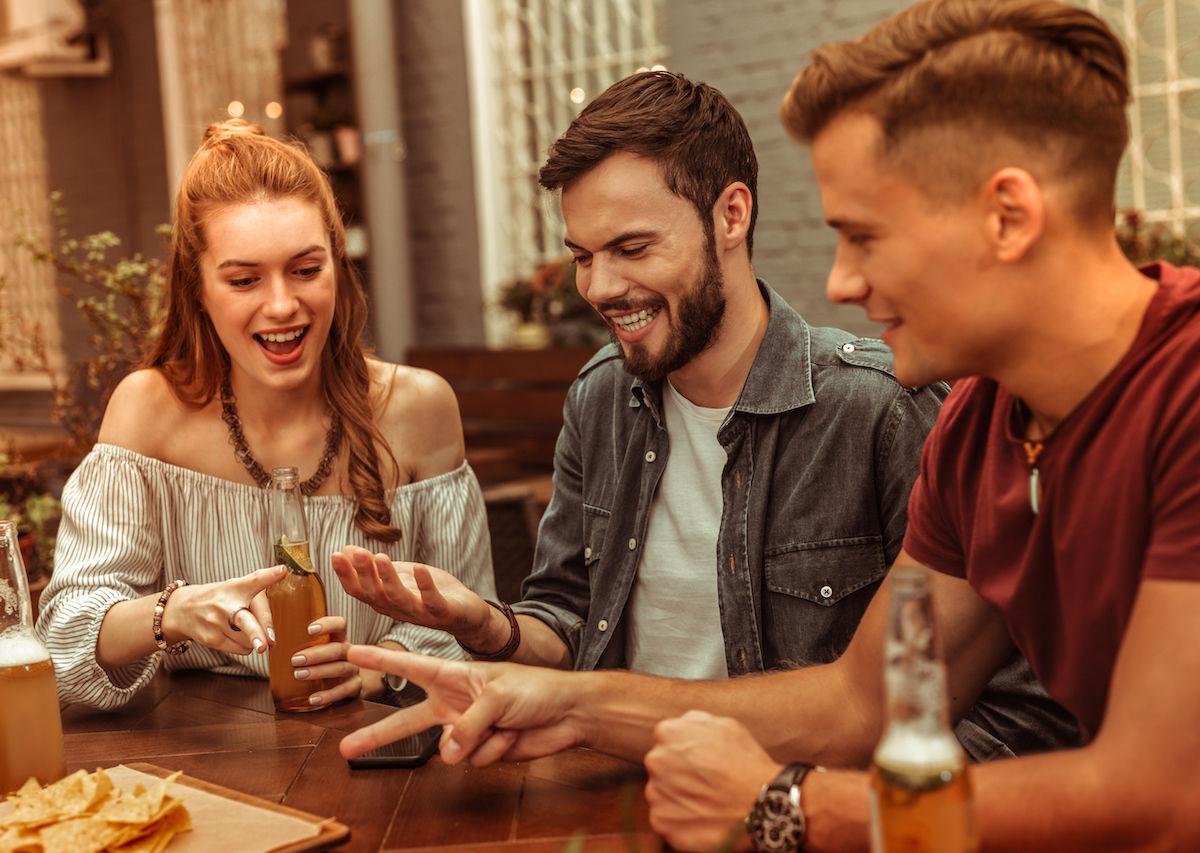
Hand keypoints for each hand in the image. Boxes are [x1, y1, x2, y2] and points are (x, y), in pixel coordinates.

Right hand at [161, 566, 286, 655]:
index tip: (282, 571)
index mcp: (237, 587)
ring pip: (248, 641)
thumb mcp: (237, 588)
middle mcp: (226, 604)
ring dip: (255, 640)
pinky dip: (245, 646)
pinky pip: (240, 649)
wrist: (184, 609)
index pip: (254, 580)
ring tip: (243, 628)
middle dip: (256, 634)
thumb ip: (260, 604)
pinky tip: (235, 635)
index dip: (270, 576)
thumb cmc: (221, 598)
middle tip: (268, 644)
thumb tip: (272, 638)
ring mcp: (217, 623)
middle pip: (245, 621)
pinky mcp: (211, 639)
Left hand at [290, 615, 362, 706]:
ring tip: (299, 675)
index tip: (309, 629)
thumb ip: (302, 644)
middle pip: (338, 649)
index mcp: (340, 638)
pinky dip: (328, 695)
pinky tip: (313, 698)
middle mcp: (350, 652)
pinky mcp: (355, 686)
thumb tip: (268, 640)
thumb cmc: (328, 662)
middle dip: (317, 654)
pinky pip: (344, 691)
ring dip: (319, 671)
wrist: (353, 680)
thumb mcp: (321, 649)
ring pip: (341, 668)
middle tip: (295, 659)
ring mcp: (354, 669)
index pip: (340, 625)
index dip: (328, 624)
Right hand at [331, 546, 495, 644]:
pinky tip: (418, 568)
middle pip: (375, 594)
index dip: (346, 575)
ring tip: (381, 557)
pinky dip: (425, 585)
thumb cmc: (427, 593)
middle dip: (364, 573)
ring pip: (399, 598)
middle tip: (356, 552)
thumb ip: (373, 567)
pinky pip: (432, 601)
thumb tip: (344, 550)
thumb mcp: (398, 576)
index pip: (359, 590)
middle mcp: (397, 610)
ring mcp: (419, 612)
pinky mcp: (442, 612)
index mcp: (384, 601)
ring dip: (388, 578)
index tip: (335, 554)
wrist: (465, 614)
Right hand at [338, 645, 584, 765]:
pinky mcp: (482, 751)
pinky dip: (495, 751)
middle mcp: (454, 703)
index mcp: (454, 677)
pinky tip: (512, 737)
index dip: (381, 660)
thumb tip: (447, 756)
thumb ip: (467, 725)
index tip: (350, 652)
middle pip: (408, 722)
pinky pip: (474, 760)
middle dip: (377, 735)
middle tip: (345, 748)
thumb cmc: (535, 689)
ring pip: (448, 750)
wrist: (567, 714)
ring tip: (504, 725)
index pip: (410, 668)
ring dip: (477, 741)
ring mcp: (466, 730)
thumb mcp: (497, 696)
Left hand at [644, 711, 781, 852]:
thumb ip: (694, 722)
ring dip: (677, 796)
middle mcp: (656, 760)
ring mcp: (656, 792)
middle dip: (677, 773)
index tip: (700, 762)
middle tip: (704, 782)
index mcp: (668, 732)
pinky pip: (664, 818)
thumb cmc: (746, 762)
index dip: (685, 752)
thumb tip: (682, 725)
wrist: (760, 802)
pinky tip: (701, 816)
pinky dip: (679, 819)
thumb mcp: (724, 725)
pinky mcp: (660, 821)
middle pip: (661, 766)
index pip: (666, 740)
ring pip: (661, 792)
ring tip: (705, 800)